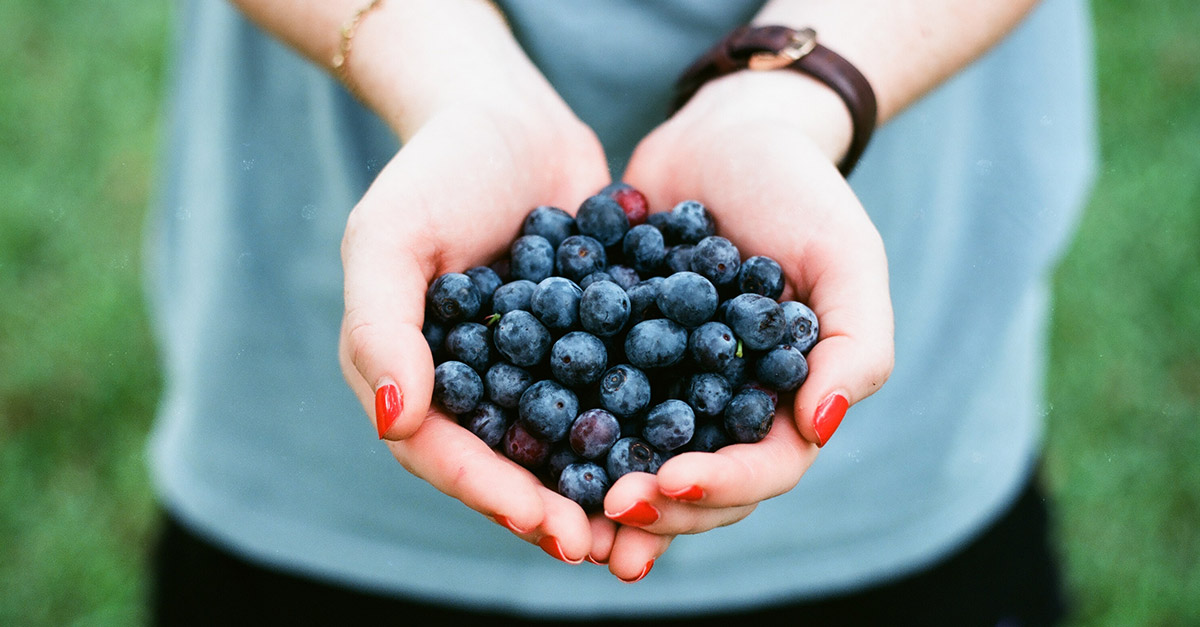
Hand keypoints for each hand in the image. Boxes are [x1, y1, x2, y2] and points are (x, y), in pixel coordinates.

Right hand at [337, 91, 612, 563]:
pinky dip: (643, 424)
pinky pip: (612, 392)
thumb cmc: (435, 170)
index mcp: (414, 376)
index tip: (549, 526)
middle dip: (555, 509)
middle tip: (605, 548)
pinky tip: (688, 447)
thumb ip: (380, 327)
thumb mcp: (389, 236)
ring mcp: (534, 368)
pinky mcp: (589, 344)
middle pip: (509, 464)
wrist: (508, 116)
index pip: (445, 453)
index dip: (494, 495)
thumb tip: (396, 423)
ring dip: (603, 485)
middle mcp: (473, 385)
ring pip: (566, 442)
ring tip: (650, 520)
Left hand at [591, 70, 894, 578]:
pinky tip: (527, 451)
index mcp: (786, 399)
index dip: (722, 486)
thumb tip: (822, 427)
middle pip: (698, 484)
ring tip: (570, 515)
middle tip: (610, 509)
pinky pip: (588, 403)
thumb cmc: (797, 190)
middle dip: (657, 507)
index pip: (764, 468)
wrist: (723, 134)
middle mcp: (725, 406)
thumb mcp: (845, 255)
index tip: (672, 482)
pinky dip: (564, 433)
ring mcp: (667, 386)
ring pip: (640, 459)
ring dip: (607, 494)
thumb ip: (856, 343)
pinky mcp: (614, 357)